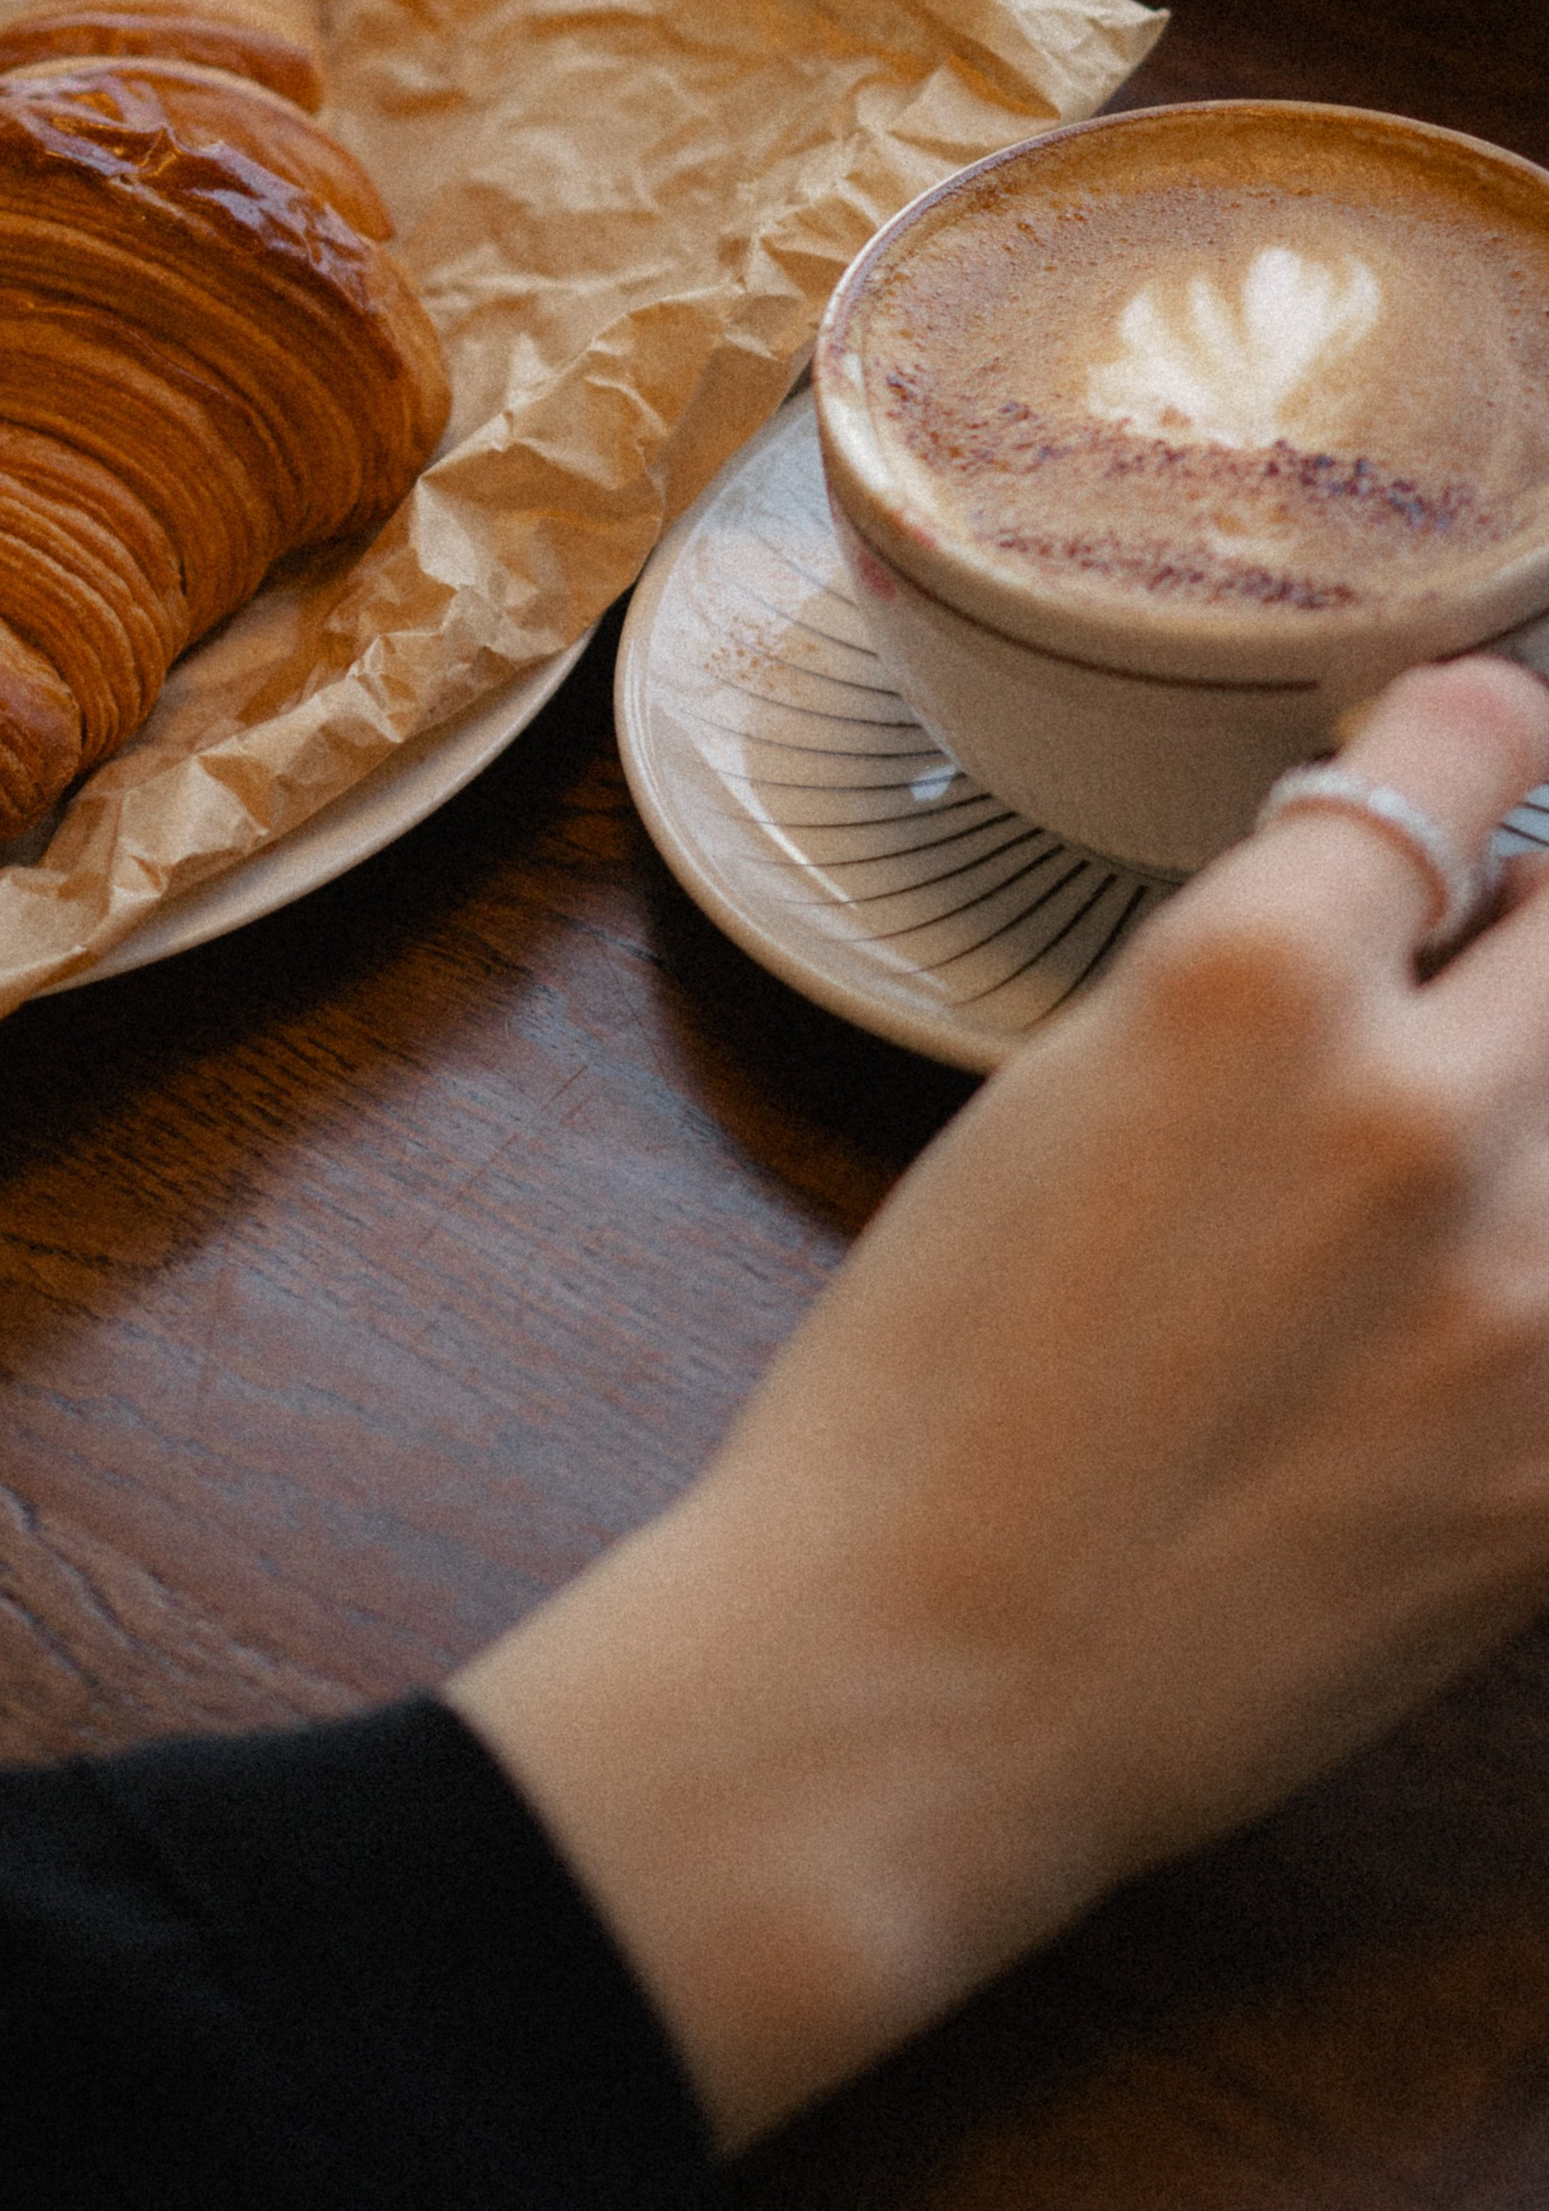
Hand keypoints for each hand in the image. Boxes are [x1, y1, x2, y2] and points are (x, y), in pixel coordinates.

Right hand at [448, 653, 1548, 2146]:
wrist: (920, 1677)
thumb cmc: (929, 1386)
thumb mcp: (1059, 1096)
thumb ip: (1246, 984)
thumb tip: (1387, 910)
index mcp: (1248, 981)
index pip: (1471, 748)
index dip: (1481, 730)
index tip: (1484, 744)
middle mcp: (1419, 1108)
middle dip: (1532, 925)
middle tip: (1478, 970)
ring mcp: (1529, 1304)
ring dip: (1538, 1093)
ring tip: (1451, 1157)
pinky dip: (1538, 1269)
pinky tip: (1465, 1302)